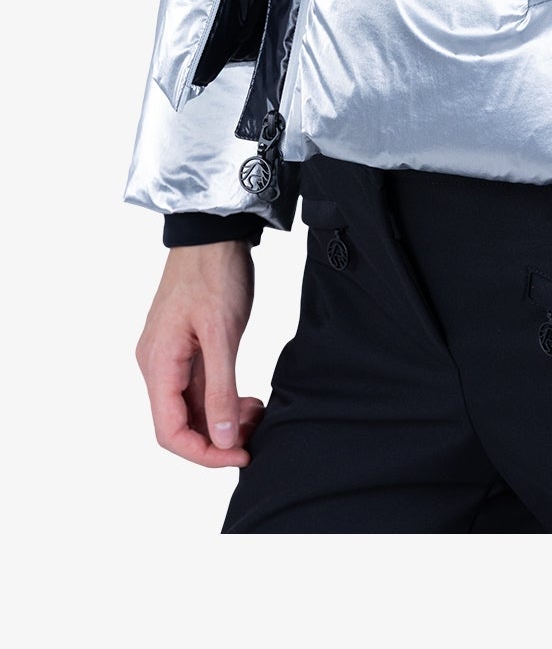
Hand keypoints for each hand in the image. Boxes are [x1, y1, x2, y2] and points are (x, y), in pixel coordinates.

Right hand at [136, 241, 263, 468]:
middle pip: (179, 424)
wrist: (213, 234)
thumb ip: (220, 388)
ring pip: (191, 408)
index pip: (170, 432)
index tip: (239, 455)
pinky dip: (222, 399)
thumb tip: (221, 438)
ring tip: (255, 414)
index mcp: (158, 364)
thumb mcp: (222, 333)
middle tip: (253, 435)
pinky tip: (247, 399)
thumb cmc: (214, 275)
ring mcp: (169, 356)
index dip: (204, 453)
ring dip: (221, 419)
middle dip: (216, 438)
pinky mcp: (184, 348)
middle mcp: (157, 364)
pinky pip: (198, 388)